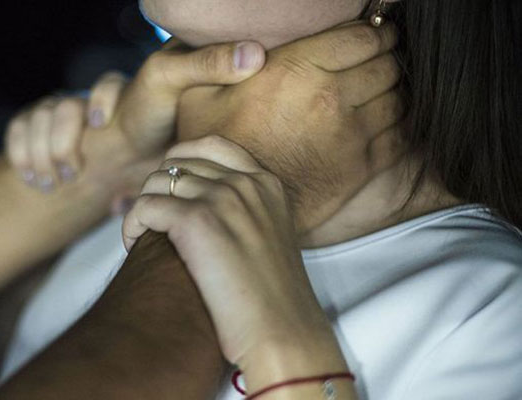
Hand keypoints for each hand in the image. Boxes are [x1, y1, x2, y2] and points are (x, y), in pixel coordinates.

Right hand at [4, 40, 266, 196]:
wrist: (133, 175)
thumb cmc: (163, 135)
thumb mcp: (186, 96)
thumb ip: (211, 67)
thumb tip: (256, 54)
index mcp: (123, 89)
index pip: (99, 86)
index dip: (97, 102)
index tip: (105, 121)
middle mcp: (87, 97)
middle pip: (56, 105)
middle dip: (62, 137)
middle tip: (76, 166)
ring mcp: (64, 114)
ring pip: (36, 120)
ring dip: (44, 153)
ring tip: (57, 180)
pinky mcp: (43, 130)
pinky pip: (17, 133)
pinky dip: (24, 158)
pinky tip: (39, 180)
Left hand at [122, 136, 324, 366]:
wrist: (282, 332)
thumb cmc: (273, 298)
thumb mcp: (268, 236)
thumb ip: (245, 210)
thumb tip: (202, 204)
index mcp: (266, 183)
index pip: (212, 146)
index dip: (180, 160)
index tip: (167, 185)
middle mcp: (245, 183)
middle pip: (177, 162)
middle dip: (157, 188)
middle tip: (152, 219)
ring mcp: (222, 199)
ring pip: (155, 182)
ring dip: (141, 208)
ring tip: (143, 236)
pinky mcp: (196, 221)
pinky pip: (143, 207)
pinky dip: (131, 225)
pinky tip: (134, 246)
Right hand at [176, 22, 404, 231]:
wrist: (232, 207)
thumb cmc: (215, 149)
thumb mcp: (200, 96)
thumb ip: (222, 61)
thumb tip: (253, 48)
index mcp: (295, 70)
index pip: (363, 37)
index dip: (377, 32)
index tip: (378, 33)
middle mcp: (329, 98)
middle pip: (386, 65)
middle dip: (386, 58)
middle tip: (378, 60)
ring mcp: (351, 134)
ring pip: (397, 98)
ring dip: (393, 91)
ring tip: (379, 91)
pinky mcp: (361, 167)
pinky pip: (399, 134)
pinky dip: (398, 124)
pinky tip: (384, 121)